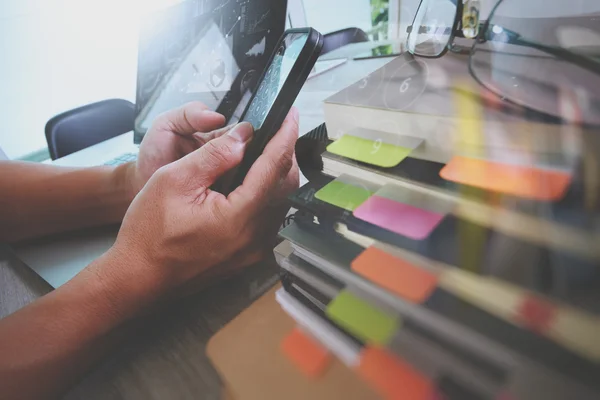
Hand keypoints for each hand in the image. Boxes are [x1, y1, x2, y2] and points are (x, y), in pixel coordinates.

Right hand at [107, 109, 299, 297]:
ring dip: (277, 173)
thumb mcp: (174, 180)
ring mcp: (253, 249)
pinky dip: (267, 193)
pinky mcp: (247, 254)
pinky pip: (269, 217)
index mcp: (240, 217)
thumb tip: (244, 135)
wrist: (138, 278)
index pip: (274, 167)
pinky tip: (253, 180)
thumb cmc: (148, 233)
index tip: (290, 114)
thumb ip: (214, 155)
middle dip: (284, 153)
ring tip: (264, 149)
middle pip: (285, 185)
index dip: (285, 136)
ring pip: (280, 202)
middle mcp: (255, 236)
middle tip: (277, 128)